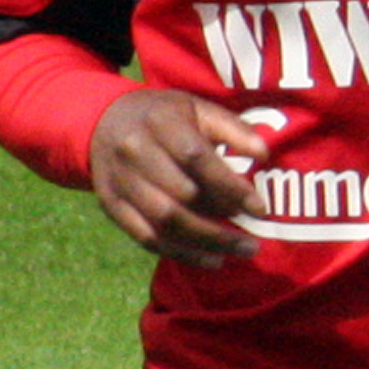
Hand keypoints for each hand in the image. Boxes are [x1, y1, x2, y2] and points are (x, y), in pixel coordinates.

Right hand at [90, 89, 267, 268]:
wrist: (104, 122)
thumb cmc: (164, 117)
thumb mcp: (197, 109)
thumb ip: (232, 128)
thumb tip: (264, 154)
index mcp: (159, 121)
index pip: (197, 159)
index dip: (229, 186)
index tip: (259, 208)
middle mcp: (135, 151)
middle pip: (182, 195)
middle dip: (222, 220)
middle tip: (252, 238)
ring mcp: (120, 181)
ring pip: (166, 222)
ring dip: (207, 242)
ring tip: (240, 251)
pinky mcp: (112, 206)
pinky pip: (148, 238)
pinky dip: (182, 253)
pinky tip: (212, 260)